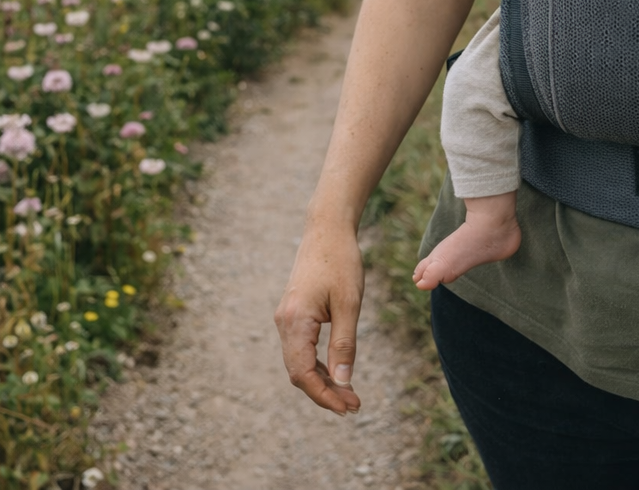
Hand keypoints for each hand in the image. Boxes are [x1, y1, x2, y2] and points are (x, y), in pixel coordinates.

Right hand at [274, 221, 364, 415]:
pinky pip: (300, 349)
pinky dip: (317, 365)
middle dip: (325, 392)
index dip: (323, 395)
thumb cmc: (341, 262)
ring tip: (349, 394)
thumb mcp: (349, 304)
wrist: (326, 229)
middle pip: (298, 372)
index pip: (302, 373)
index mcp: (295, 321)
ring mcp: (286, 318)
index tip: (348, 407)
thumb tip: (343, 381)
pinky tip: (336, 372)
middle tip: (355, 405)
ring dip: (322, 380)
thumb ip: (344, 344)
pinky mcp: (293, 314)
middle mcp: (284, 322)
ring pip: (298, 362)